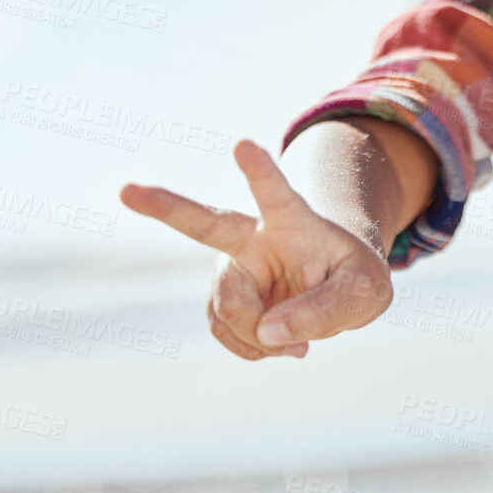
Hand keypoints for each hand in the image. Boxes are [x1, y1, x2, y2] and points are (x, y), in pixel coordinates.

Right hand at [120, 139, 393, 359]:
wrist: (335, 289)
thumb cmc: (354, 278)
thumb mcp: (365, 294)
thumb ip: (326, 311)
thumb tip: (269, 332)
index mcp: (293, 219)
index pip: (275, 191)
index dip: (260, 170)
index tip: (243, 143)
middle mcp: (252, 237)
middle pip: (205, 224)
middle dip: (165, 206)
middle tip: (127, 190)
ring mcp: (231, 269)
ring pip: (229, 310)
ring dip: (262, 337)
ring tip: (298, 342)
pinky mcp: (222, 299)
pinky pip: (226, 333)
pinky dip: (255, 349)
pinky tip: (277, 343)